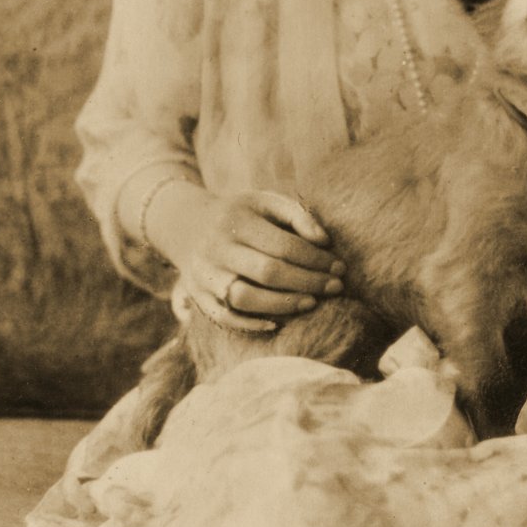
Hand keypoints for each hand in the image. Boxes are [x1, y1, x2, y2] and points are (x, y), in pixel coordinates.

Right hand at [148, 185, 345, 333]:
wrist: (187, 224)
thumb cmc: (241, 214)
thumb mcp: (266, 202)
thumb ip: (297, 216)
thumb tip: (324, 241)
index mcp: (236, 221)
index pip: (283, 245)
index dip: (315, 259)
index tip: (339, 267)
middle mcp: (217, 248)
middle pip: (267, 272)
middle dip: (307, 282)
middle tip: (335, 287)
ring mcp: (204, 274)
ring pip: (244, 298)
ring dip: (283, 304)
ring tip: (312, 303)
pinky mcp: (197, 296)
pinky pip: (224, 317)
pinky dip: (249, 324)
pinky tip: (277, 323)